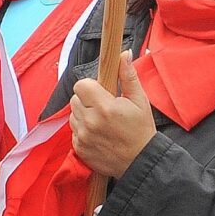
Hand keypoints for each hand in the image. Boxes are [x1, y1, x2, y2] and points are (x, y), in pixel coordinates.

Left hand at [69, 55, 156, 178]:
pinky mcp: (79, 149)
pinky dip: (83, 131)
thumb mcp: (140, 101)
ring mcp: (83, 137)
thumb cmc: (142, 130)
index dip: (90, 86)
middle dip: (87, 100)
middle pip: (75, 99)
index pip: (81, 85)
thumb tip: (123, 53)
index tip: (102, 92)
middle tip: (104, 108)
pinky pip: (74, 132)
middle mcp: (90, 122)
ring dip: (84, 115)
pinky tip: (99, 135)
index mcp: (105, 107)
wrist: (140, 162)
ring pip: (73, 115)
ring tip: (102, 122)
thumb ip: (128, 76)